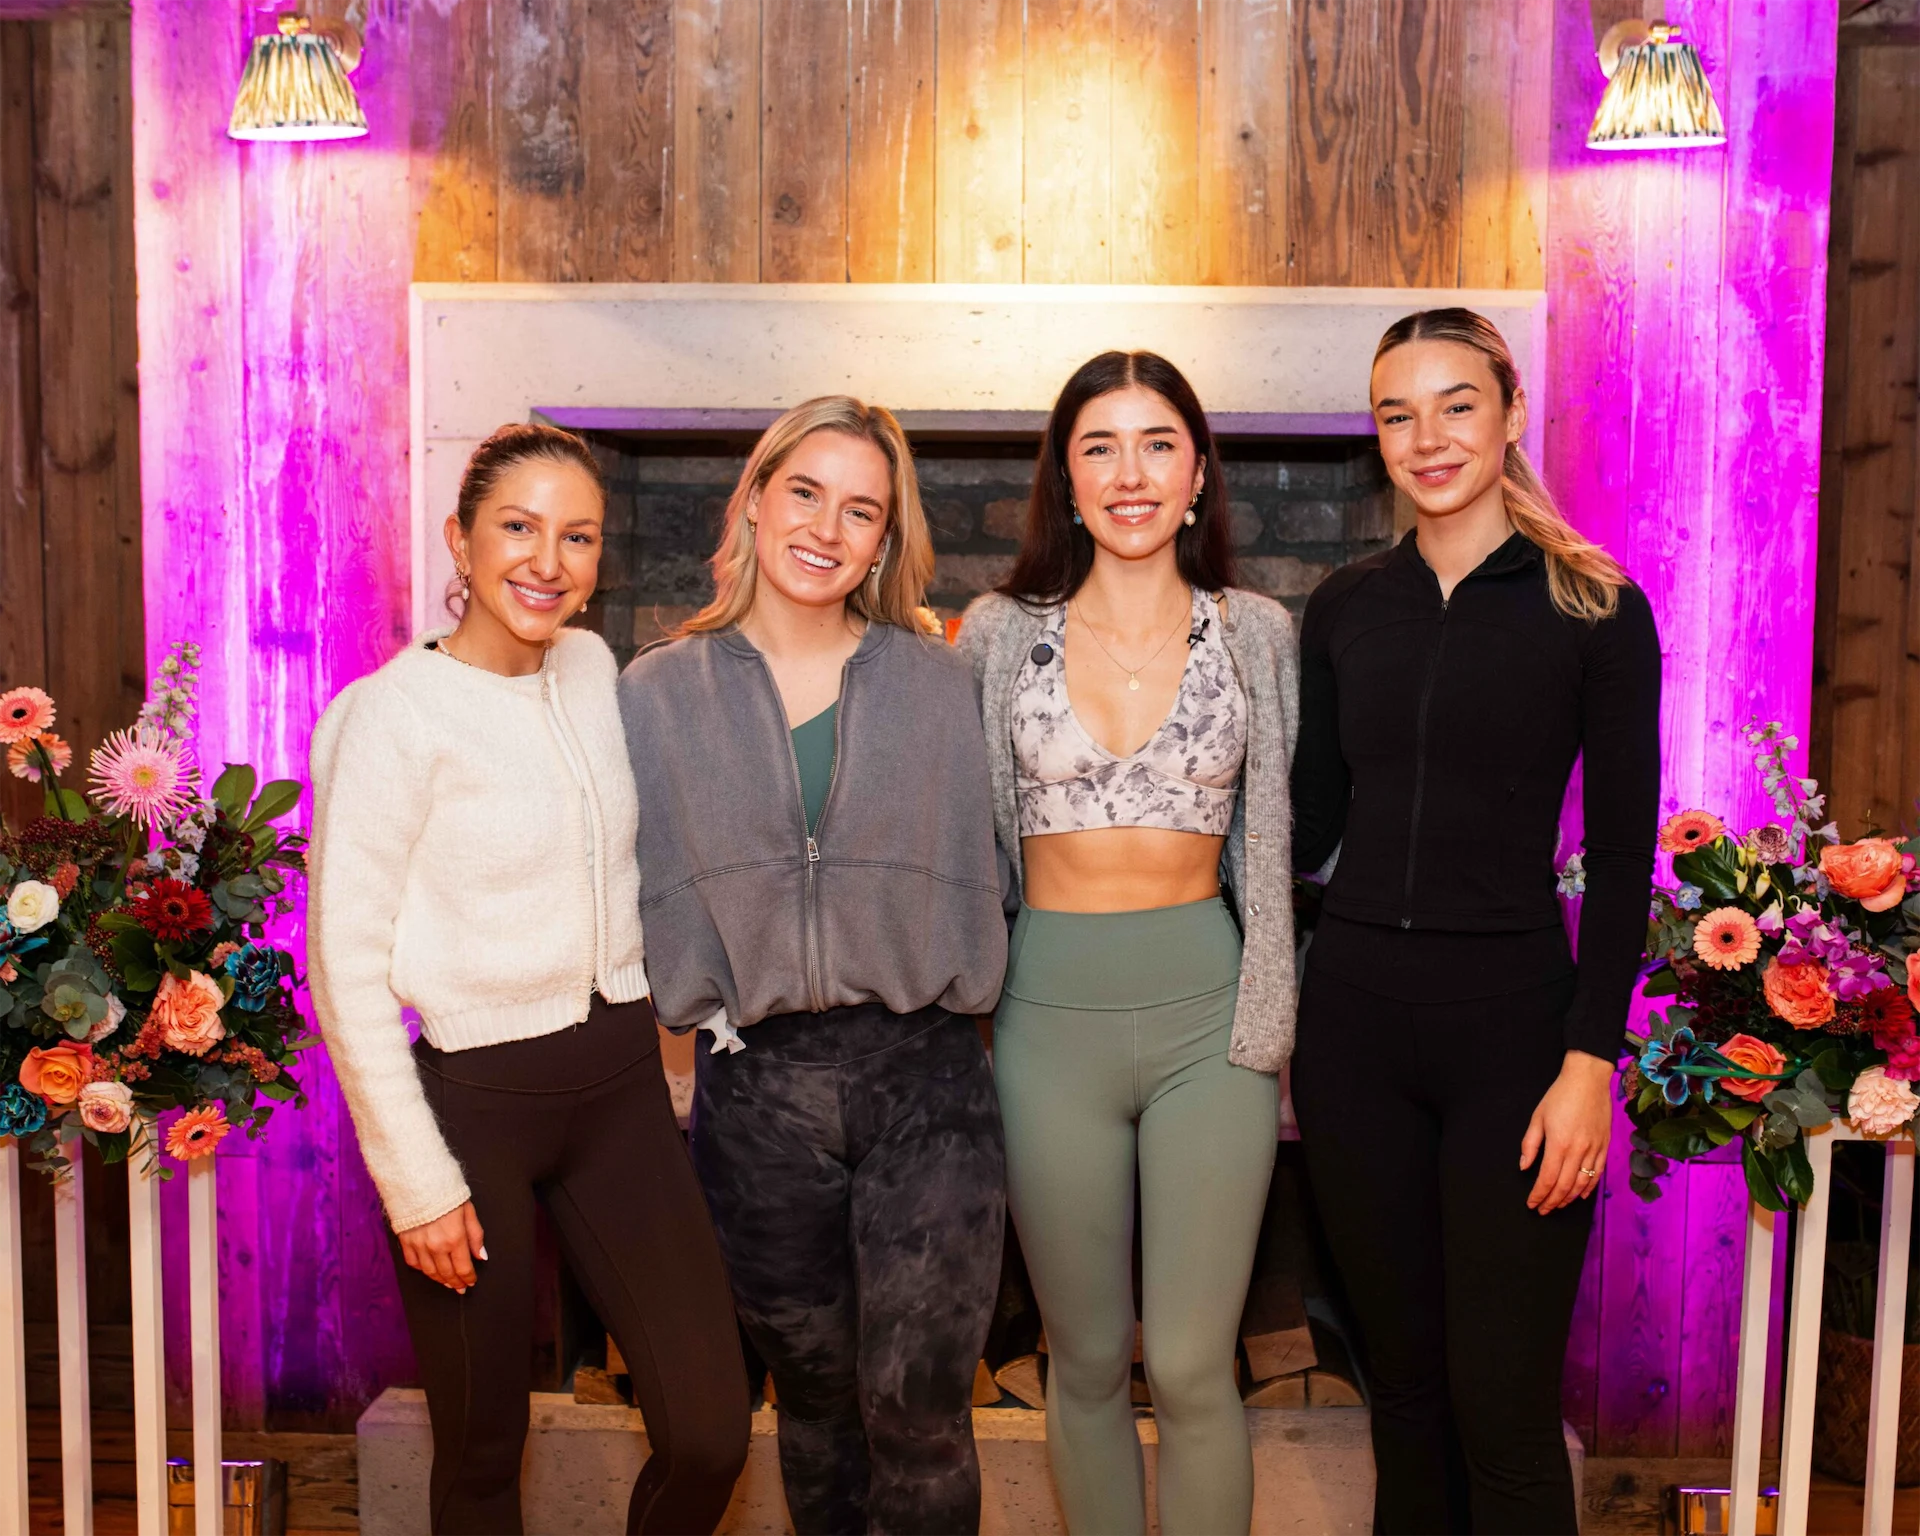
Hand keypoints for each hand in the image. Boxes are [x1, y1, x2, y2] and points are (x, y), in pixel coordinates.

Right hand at [396, 1201, 485, 1292]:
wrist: (417, 1180)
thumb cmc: (446, 1193)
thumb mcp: (468, 1210)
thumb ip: (475, 1235)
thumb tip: (481, 1256)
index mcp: (455, 1238)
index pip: (463, 1268)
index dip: (468, 1278)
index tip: (471, 1282)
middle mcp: (436, 1246)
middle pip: (447, 1274)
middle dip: (456, 1282)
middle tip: (460, 1288)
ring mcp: (419, 1245)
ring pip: (430, 1272)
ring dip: (440, 1280)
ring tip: (447, 1282)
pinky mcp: (405, 1241)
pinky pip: (413, 1263)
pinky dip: (422, 1270)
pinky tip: (429, 1270)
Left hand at [1520, 1051, 1613, 1214]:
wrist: (1588, 1080)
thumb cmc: (1559, 1096)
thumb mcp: (1537, 1117)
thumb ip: (1530, 1145)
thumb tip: (1524, 1167)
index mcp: (1559, 1144)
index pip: (1547, 1179)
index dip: (1538, 1195)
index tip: (1532, 1204)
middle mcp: (1578, 1151)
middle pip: (1564, 1186)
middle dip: (1552, 1201)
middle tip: (1543, 1209)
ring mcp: (1594, 1150)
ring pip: (1582, 1184)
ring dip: (1569, 1198)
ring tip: (1558, 1205)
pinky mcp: (1605, 1146)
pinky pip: (1598, 1174)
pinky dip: (1589, 1188)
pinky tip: (1580, 1195)